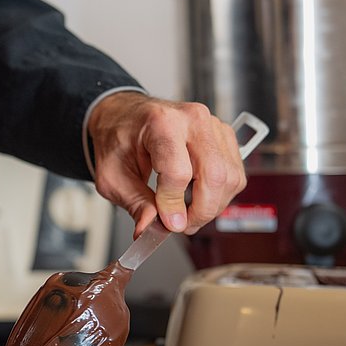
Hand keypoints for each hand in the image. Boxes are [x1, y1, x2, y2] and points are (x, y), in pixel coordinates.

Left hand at [86, 92, 244, 236]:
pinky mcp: (222, 135)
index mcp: (160, 122)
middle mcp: (191, 119)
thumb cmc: (117, 138)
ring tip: (187, 211)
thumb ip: (135, 203)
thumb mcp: (112, 175)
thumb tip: (149, 229)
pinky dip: (220, 193)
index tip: (168, 224)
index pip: (178, 173)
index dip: (174, 206)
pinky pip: (234, 173)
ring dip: (212, 205)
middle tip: (182, 225)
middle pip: (214, 176)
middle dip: (201, 211)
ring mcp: (211, 125)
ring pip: (230, 178)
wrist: (124, 116)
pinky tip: (197, 195)